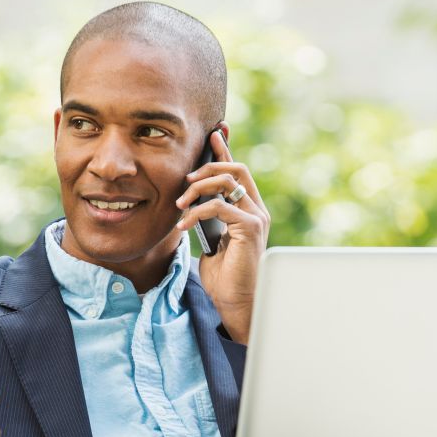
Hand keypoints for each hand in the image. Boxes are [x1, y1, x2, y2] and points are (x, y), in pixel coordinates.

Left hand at [175, 128, 269, 343]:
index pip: (238, 172)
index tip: (212, 133)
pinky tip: (183, 226)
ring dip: (199, 187)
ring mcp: (256, 217)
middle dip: (209, 165)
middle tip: (185, 180)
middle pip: (236, 168)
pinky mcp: (251, 228)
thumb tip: (190, 202)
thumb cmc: (223, 278)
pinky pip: (220, 206)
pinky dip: (196, 212)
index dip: (225, 150)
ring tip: (180, 202)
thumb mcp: (211, 241)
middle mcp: (256, 209)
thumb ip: (207, 220)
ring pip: (229, 181)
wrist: (235, 303)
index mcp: (248, 210)